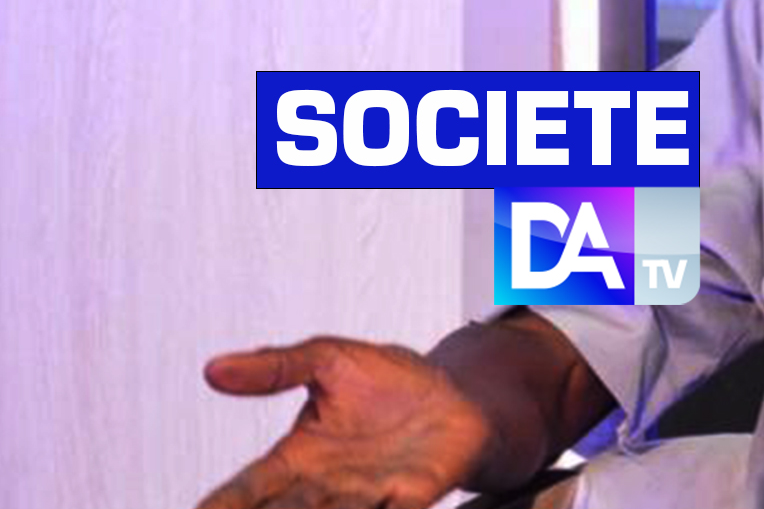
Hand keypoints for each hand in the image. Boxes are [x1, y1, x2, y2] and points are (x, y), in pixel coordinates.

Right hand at [194, 336, 493, 508]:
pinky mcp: (411, 499)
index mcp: (297, 458)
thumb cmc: (390, 383)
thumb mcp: (329, 360)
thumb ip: (275, 368)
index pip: (245, 489)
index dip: (221, 504)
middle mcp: (325, 487)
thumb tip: (213, 369)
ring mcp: (367, 498)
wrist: (459, 396)